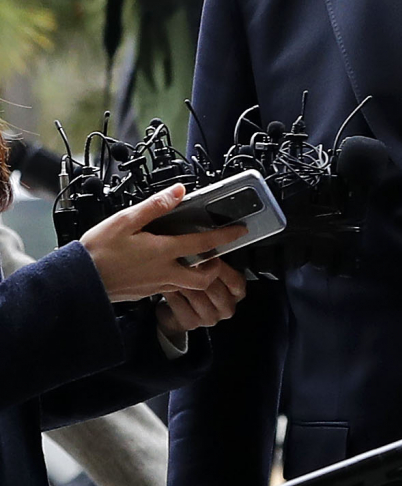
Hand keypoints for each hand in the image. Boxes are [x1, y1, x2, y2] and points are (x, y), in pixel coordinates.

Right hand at [80, 183, 246, 302]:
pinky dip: (178, 279)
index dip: (226, 236)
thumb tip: (178, 192)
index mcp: (163, 251)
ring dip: (198, 275)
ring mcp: (156, 285)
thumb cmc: (99, 250)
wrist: (78, 281)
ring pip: (189, 285)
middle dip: (216, 268)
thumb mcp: (126, 220)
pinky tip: (166, 267)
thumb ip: (156, 206)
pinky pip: (171, 288)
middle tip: (217, 255)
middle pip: (204, 277)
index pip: (204, 245)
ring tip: (195, 260)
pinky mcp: (146, 293)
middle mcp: (165, 272)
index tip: (240, 231)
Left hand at [155, 264, 246, 336]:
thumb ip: (214, 261)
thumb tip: (207, 246)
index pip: (235, 282)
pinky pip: (180, 304)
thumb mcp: (212, 270)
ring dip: (184, 282)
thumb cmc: (199, 284)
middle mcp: (226, 307)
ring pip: (196, 295)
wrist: (181, 309)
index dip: (221, 269)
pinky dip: (172, 293)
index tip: (209, 258)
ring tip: (175, 271)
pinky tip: (168, 285)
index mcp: (237, 293)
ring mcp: (210, 318)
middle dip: (199, 273)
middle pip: (214, 288)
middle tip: (187, 262)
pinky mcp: (191, 323)